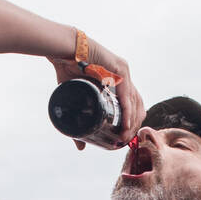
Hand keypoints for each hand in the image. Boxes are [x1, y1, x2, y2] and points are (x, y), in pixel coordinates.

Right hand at [47, 34, 143, 148]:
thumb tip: (80, 147)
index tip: (125, 138)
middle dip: (134, 126)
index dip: (131, 123)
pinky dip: (127, 110)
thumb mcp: (76, 100)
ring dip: (132, 122)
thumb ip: (80, 121)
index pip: (133, 106)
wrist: (63, 52)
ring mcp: (124, 72)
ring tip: (124, 137)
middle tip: (124, 141)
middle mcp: (124, 76)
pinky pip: (127, 93)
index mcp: (118, 81)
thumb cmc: (67, 71)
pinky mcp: (120, 68)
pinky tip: (127, 123)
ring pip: (135, 102)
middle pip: (137, 105)